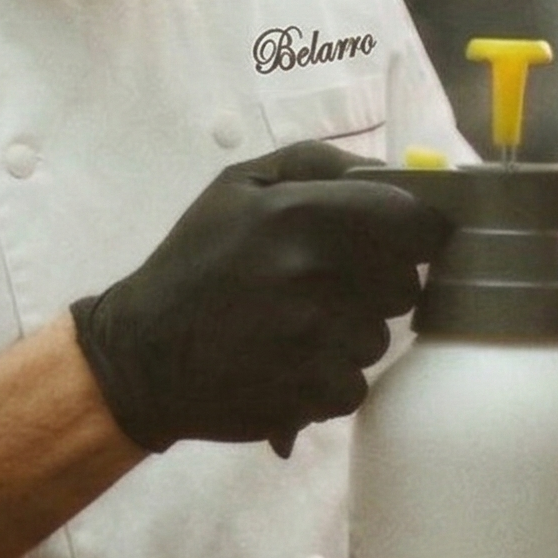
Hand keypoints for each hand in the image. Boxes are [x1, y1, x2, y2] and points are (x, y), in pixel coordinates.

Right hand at [69, 141, 449, 454]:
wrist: (142, 356)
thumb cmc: (196, 261)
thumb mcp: (240, 186)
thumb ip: (318, 164)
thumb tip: (394, 173)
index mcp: (301, 211)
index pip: (412, 221)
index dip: (415, 232)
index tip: (400, 240)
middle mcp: (314, 272)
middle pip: (405, 284)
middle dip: (376, 284)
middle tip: (329, 285)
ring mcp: (315, 338)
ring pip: (380, 338)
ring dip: (350, 334)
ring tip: (297, 328)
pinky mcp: (310, 393)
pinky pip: (355, 384)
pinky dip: (329, 380)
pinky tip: (289, 365)